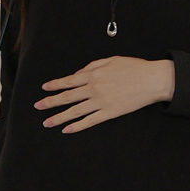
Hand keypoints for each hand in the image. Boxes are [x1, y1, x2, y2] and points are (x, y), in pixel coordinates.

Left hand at [35, 56, 174, 132]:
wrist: (152, 80)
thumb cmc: (133, 67)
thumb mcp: (111, 60)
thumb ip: (92, 66)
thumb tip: (78, 74)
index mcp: (94, 74)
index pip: (69, 81)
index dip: (55, 85)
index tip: (44, 89)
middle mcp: (94, 88)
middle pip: (68, 97)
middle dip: (51, 102)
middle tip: (38, 107)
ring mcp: (101, 102)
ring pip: (75, 111)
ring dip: (59, 117)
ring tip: (47, 122)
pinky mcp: (110, 113)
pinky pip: (90, 121)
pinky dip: (78, 126)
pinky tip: (67, 130)